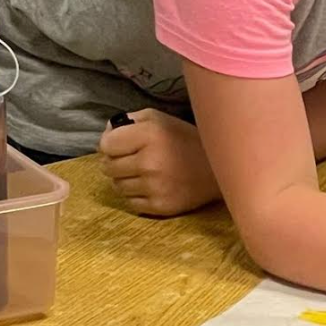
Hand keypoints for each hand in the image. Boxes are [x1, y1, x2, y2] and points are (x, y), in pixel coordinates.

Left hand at [98, 109, 220, 216]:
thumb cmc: (186, 140)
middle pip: (108, 167)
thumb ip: (129, 121)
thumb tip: (107, 134)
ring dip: (126, 179)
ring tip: (145, 173)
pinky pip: (130, 202)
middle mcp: (149, 162)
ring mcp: (154, 187)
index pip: (105, 145)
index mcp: (149, 135)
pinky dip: (137, 195)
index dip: (112, 144)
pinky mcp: (160, 206)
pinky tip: (153, 186)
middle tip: (134, 159)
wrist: (220, 168)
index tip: (123, 145)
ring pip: (117, 186)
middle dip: (117, 162)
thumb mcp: (160, 119)